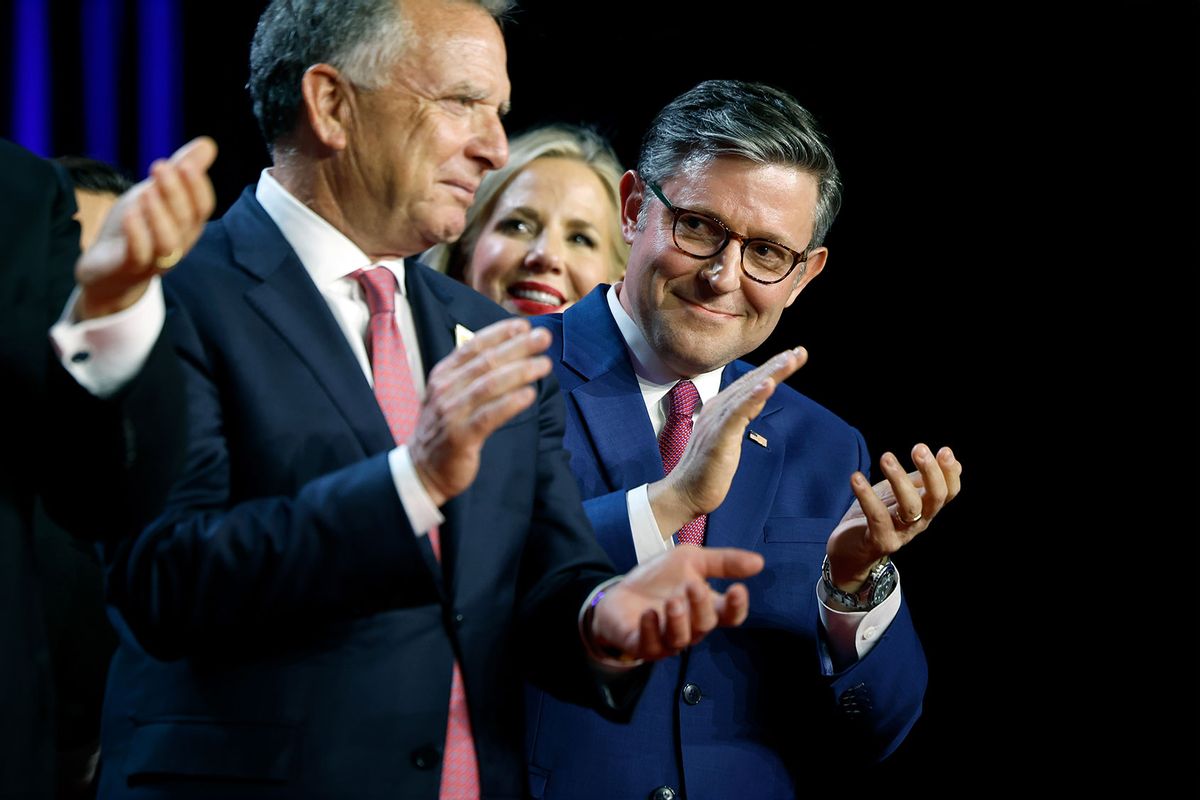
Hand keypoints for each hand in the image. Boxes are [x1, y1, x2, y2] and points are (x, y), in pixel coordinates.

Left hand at [75, 136, 217, 319]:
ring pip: (168, 242)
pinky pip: (139, 255)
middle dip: (175, 192)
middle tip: (159, 166)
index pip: (203, 207)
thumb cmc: (136, 230)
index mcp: (187, 225)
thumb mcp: (155, 194)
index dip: (197, 186)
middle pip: (186, 220)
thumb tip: (208, 144)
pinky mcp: (130, 269)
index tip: (184, 163)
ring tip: (146, 192)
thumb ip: (181, 171)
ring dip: (159, 216)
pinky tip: (130, 212)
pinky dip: (137, 234)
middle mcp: (178, 243)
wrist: (106, 271)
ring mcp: (155, 259)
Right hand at [409, 318, 552, 505]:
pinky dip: (510, 403)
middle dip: (518, 347)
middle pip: (486, 362)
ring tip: (544, 364)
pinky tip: (529, 395)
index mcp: (443, 375)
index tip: (524, 325)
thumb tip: (509, 352)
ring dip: (520, 371)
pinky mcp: (461, 437)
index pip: (473, 346)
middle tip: (543, 337)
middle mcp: (445, 389)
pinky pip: (489, 416)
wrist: (422, 469)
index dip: (500, 333)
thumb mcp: (450, 394)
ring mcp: (451, 413)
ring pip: (490, 385)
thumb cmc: (445, 428)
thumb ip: (473, 374)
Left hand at [590, 546, 764, 661]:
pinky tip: (648, 614)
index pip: (730, 616)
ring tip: (673, 602)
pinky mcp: (642, 646)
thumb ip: (723, 562)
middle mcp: (690, 628)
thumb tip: (759, 562)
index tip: (738, 590)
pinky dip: (650, 630)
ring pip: (680, 639)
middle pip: (705, 624)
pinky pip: (650, 646)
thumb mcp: (691, 560)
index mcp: (706, 609)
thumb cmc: (660, 578)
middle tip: (693, 586)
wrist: (620, 591)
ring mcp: (666, 640)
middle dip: (701, 606)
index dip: (737, 607)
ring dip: (678, 621)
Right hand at [648, 347, 806, 535]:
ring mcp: (717, 421)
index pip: (750, 383)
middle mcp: (718, 408)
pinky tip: (769, 385)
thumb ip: (739, 419)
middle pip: (752, 381)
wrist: (684, 493)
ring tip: (790, 359)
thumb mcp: (728, 439)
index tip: (793, 356)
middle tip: (800, 351)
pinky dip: (754, 397)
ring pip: (748, 392)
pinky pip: (738, 413)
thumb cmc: (706, 470)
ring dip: (771, 374)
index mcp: (720, 409)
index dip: (771, 368)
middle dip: (777, 365)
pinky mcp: (719, 436)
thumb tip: (753, 404)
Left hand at [826, 444, 961, 588]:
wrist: (850, 553)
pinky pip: (876, 517)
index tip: (944, 450)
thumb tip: (955, 462)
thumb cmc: (877, 519)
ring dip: (900, 480)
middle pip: (935, 499)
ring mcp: (900, 534)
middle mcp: (918, 523)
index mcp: (926, 510)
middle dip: (931, 473)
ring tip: (886, 457)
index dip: (949, 473)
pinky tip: (856, 477)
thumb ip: (921, 481)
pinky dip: (867, 496)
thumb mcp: (900, 495)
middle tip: (919, 449)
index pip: (948, 493)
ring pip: (910, 507)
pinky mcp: (879, 541)